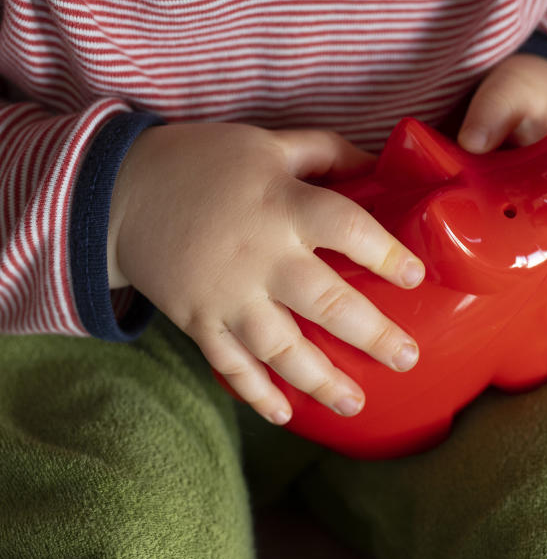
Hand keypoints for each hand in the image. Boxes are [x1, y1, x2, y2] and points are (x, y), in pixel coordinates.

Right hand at [109, 123, 424, 424]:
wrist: (118, 191)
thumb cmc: (203, 162)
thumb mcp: (267, 144)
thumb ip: (325, 152)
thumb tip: (381, 162)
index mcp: (282, 205)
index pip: (346, 227)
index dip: (384, 252)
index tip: (415, 276)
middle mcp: (260, 255)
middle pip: (324, 301)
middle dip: (371, 335)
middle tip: (406, 359)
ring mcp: (226, 295)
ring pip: (280, 347)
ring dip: (320, 379)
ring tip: (356, 403)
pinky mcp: (197, 320)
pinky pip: (230, 365)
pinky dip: (256, 393)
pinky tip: (286, 414)